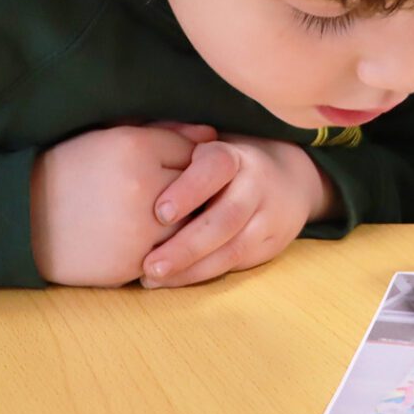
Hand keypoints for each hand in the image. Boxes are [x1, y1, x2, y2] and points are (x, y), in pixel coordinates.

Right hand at [29, 122, 216, 285]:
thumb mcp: (109, 138)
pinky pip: (167, 257)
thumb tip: (212, 135)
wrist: (21, 218)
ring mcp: (139, 229)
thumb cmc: (68, 171)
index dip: (186, 164)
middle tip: (174, 198)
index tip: (174, 170)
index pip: (194, 153)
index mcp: (135, 146)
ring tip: (156, 220)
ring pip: (188, 227)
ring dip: (181, 225)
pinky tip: (139, 241)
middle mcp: (142, 186)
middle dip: (191, 195)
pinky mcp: (131, 263)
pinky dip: (160, 250)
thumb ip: (163, 132)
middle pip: (198, 191)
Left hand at [138, 135, 335, 287]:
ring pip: (232, 248)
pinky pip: (235, 264)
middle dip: (186, 245)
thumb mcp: (203, 145)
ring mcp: (268, 215)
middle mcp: (256, 184)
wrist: (287, 180)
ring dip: (191, 267)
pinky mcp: (270, 243)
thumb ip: (173, 142)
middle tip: (149, 263)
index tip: (160, 212)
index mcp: (235, 155)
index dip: (190, 190)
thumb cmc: (220, 164)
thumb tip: (125, 132)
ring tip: (151, 277)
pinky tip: (171, 281)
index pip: (216, 168)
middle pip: (226, 218)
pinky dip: (201, 275)